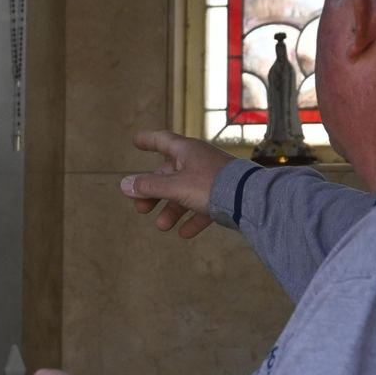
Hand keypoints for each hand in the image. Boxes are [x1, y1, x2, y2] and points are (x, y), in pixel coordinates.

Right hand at [119, 130, 234, 238]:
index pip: (162, 140)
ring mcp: (212, 178)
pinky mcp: (224, 195)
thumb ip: (149, 187)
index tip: (135, 141)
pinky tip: (184, 233)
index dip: (147, 140)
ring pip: (185, 193)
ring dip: (171, 209)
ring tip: (162, 226)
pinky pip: (203, 206)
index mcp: (187, 151)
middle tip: (140, 208)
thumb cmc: (211, 185)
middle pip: (170, 174)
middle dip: (153, 192)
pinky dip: (193, 219)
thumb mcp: (175, 187)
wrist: (251, 199)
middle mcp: (199, 162)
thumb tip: (124, 185)